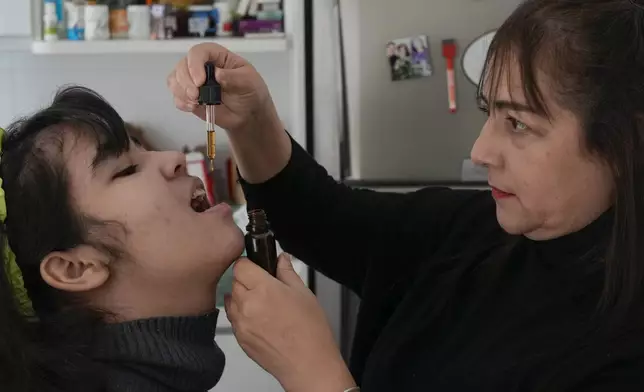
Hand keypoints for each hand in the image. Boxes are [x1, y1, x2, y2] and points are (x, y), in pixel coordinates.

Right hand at [167, 42, 289, 183]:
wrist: (249, 114)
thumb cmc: (251, 92)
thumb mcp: (249, 81)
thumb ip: (234, 77)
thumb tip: (217, 74)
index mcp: (216, 56)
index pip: (198, 52)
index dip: (195, 64)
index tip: (200, 81)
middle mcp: (201, 66)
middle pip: (182, 66)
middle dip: (185, 81)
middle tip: (196, 96)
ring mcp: (193, 81)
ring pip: (175, 80)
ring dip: (181, 91)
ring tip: (196, 102)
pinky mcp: (190, 97)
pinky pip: (177, 96)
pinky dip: (181, 102)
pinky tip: (192, 107)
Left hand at [225, 254, 355, 391]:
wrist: (308, 364)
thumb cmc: (310, 331)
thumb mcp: (303, 293)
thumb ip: (287, 272)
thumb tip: (281, 259)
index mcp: (264, 289)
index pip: (240, 266)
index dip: (249, 264)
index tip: (257, 267)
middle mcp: (248, 305)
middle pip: (235, 282)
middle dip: (247, 281)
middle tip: (266, 288)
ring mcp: (241, 323)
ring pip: (232, 300)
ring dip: (243, 298)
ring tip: (264, 306)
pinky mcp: (240, 338)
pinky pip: (234, 319)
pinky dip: (243, 315)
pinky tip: (261, 320)